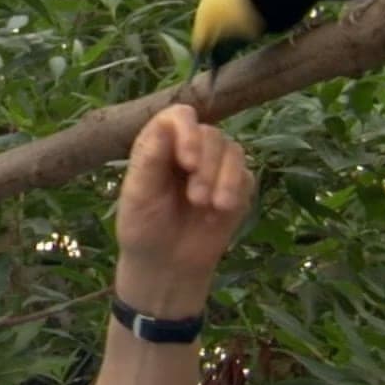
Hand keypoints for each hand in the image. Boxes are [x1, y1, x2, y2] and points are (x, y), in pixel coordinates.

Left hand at [113, 105, 254, 315]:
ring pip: (233, 151)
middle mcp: (190, 149)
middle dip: (206, 164)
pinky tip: (218, 214)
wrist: (166, 267)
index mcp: (160, 144)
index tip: (187, 161)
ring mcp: (215, 167)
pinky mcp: (235, 187)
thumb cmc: (143, 228)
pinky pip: (246, 176)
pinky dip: (235, 192)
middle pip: (211, 134)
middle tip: (195, 198)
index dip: (188, 131)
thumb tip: (164, 124)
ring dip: (223, 178)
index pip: (180, 116)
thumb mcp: (138, 194)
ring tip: (208, 206)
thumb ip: (150, 159)